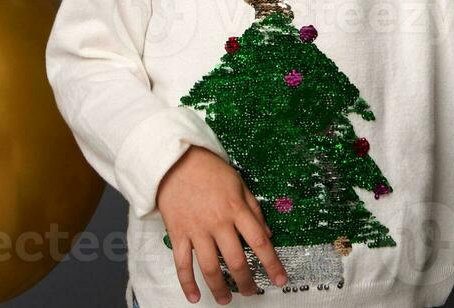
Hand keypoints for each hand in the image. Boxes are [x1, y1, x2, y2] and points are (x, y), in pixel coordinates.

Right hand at [157, 145, 287, 302]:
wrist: (173, 160)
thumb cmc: (209, 170)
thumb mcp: (239, 183)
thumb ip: (254, 209)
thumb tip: (268, 234)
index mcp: (236, 209)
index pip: (259, 242)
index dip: (272, 263)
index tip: (280, 279)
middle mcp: (218, 223)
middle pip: (236, 261)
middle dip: (247, 281)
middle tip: (252, 292)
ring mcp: (197, 230)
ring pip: (210, 268)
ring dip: (220, 288)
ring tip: (227, 299)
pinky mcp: (178, 234)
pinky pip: (182, 264)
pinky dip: (187, 284)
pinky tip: (194, 297)